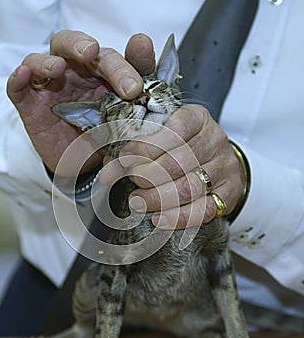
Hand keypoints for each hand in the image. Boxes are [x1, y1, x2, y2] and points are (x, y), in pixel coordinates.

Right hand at [6, 30, 154, 172]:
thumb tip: (143, 41)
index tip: (136, 87)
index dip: (122, 65)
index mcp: (98, 70)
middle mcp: (71, 72)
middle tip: (94, 54)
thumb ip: (137, 77)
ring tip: (58, 67)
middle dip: (83, 48)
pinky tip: (23, 74)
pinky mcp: (28, 104)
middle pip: (72, 47)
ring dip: (47, 61)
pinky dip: (18, 78)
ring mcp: (47, 86)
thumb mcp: (125, 110)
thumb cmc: (105, 130)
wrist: (86, 163)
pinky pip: (17, 87)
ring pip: (39, 60)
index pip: (107, 57)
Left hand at [101, 105, 244, 228]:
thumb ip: (135, 147)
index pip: (174, 129)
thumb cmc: (184, 145)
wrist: (219, 160)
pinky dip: (179, 217)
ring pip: (190, 187)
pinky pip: (204, 209)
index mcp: (197, 118)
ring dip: (158, 198)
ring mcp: (224, 167)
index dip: (146, 145)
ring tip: (137, 202)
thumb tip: (108, 171)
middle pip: (179, 161)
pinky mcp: (230, 193)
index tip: (124, 158)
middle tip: (130, 182)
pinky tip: (159, 219)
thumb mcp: (162, 134)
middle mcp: (214, 140)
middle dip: (148, 175)